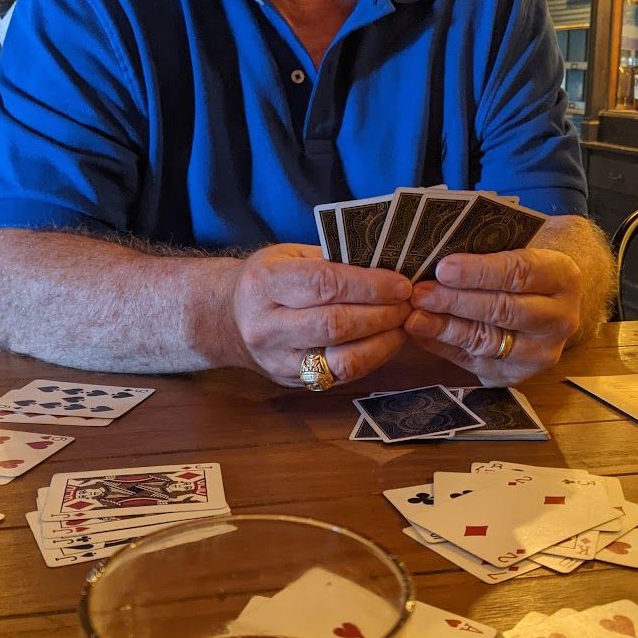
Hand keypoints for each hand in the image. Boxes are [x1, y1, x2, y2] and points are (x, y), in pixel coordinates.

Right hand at [231, 244, 412, 387]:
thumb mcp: (289, 256)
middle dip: (382, 314)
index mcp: (264, 283)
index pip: (324, 285)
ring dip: (383, 342)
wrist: (228, 319)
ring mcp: (278, 360)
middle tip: (409, 303)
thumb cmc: (268, 279)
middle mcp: (266, 326)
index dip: (369, 286)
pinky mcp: (293, 381)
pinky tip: (387, 340)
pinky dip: (372, 358)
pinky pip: (341, 375)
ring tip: (403, 323)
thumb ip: (332, 259)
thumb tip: (387, 265)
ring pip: (342, 360)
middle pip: (336, 325)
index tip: (401, 283)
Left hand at [404, 248, 581, 384]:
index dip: (479, 272)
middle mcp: (560, 319)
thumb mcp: (519, 253)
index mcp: (563, 278)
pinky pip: (474, 362)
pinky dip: (444, 347)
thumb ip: (487, 254)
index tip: (443, 268)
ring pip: (487, 341)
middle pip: (503, 310)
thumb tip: (438, 259)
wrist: (548, 307)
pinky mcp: (517, 374)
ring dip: (446, 328)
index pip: (520, 273)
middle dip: (456, 301)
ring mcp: (540, 352)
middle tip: (421, 293)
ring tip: (414, 317)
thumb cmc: (523, 272)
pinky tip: (422, 334)